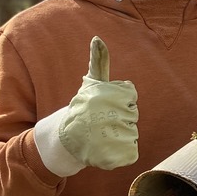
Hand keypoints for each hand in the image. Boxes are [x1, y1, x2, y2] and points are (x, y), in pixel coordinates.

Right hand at [34, 37, 138, 176]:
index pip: (130, 96)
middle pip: (132, 116)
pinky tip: (104, 150)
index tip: (103, 104)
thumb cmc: (82, 108)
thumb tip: (97, 38)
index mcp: (106, 95)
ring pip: (132, 135)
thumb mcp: (92, 83)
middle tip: (100, 121)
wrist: (64, 139)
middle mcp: (108, 115)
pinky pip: (130, 153)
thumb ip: (99, 61)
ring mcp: (112, 137)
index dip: (120, 100)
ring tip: (100, 136)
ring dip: (120, 137)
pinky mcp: (115, 157)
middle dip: (120, 119)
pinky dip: (121, 154)